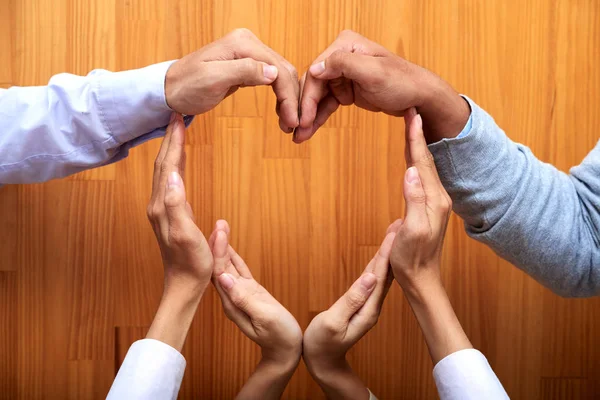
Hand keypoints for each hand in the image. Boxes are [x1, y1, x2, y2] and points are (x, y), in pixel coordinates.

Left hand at [145, 113, 213, 350]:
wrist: (184, 284)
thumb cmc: (191, 263)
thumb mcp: (187, 235)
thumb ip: (178, 205)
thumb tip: (174, 176)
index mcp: (163, 205)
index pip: (167, 166)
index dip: (173, 141)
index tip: (178, 118)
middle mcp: (158, 204)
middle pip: (162, 164)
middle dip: (169, 139)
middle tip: (177, 116)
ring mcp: (163, 209)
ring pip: (164, 171)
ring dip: (170, 149)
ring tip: (177, 132)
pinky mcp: (170, 214)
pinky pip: (170, 181)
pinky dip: (174, 164)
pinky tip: (179, 162)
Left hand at [166, 28, 299, 131]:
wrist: (170, 89)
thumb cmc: (186, 86)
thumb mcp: (212, 79)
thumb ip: (243, 71)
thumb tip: (273, 72)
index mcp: (243, 43)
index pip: (278, 68)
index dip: (289, 96)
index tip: (292, 120)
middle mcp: (249, 43)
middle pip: (284, 70)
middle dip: (292, 98)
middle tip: (293, 125)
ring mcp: (249, 54)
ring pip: (281, 75)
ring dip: (289, 99)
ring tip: (288, 122)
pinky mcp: (247, 66)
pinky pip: (272, 79)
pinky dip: (280, 95)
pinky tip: (281, 111)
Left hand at [209, 220, 301, 398]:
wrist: (286, 352)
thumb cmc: (279, 337)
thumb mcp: (264, 318)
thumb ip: (244, 299)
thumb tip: (225, 278)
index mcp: (233, 303)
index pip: (220, 273)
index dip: (217, 252)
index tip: (217, 233)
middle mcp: (232, 298)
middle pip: (220, 267)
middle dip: (217, 244)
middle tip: (218, 223)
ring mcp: (240, 295)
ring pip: (228, 267)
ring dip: (224, 247)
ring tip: (221, 227)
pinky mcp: (250, 293)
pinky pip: (239, 271)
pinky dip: (234, 256)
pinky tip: (229, 246)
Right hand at [295, 30, 469, 142]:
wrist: (419, 97)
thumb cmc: (402, 82)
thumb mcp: (374, 72)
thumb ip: (343, 65)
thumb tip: (314, 69)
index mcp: (345, 45)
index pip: (317, 71)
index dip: (307, 97)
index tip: (301, 118)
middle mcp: (340, 56)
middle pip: (313, 84)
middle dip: (304, 109)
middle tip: (295, 130)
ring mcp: (342, 73)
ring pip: (317, 97)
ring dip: (308, 117)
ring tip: (299, 136)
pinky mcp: (345, 89)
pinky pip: (326, 104)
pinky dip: (318, 117)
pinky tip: (308, 131)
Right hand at [303, 230, 395, 399]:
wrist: (323, 362)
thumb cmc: (322, 343)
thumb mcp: (334, 322)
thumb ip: (351, 300)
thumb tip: (369, 277)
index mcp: (368, 309)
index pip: (380, 276)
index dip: (387, 254)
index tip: (394, 234)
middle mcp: (372, 305)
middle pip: (385, 272)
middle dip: (392, 248)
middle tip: (399, 226)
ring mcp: (368, 305)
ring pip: (380, 274)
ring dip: (386, 254)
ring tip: (393, 234)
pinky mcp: (361, 304)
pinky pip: (372, 280)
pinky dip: (376, 264)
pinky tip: (379, 256)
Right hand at [388, 108, 451, 294]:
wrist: (420, 279)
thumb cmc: (411, 259)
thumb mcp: (411, 231)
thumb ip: (413, 200)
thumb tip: (410, 171)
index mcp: (433, 200)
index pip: (422, 162)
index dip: (415, 138)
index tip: (412, 116)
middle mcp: (437, 197)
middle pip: (426, 160)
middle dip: (418, 135)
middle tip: (412, 111)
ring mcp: (433, 202)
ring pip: (424, 166)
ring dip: (417, 145)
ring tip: (411, 127)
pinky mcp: (426, 207)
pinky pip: (421, 176)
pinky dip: (415, 160)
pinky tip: (411, 158)